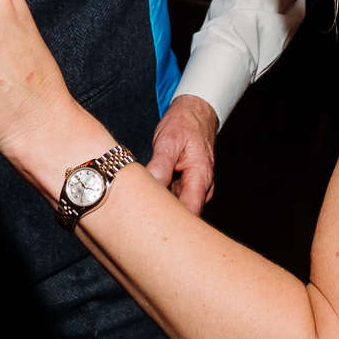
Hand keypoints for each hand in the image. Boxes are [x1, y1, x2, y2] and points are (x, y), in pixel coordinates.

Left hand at [149, 95, 219, 214]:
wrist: (193, 115)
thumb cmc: (183, 125)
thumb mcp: (169, 140)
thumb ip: (161, 165)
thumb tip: (152, 186)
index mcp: (200, 178)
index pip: (190, 212)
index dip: (172, 223)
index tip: (150, 224)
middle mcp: (201, 188)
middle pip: (183, 215)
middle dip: (162, 219)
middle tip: (138, 215)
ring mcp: (193, 189)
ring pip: (177, 209)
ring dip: (161, 209)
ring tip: (139, 206)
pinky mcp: (185, 188)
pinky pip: (174, 200)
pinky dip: (161, 200)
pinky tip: (147, 198)